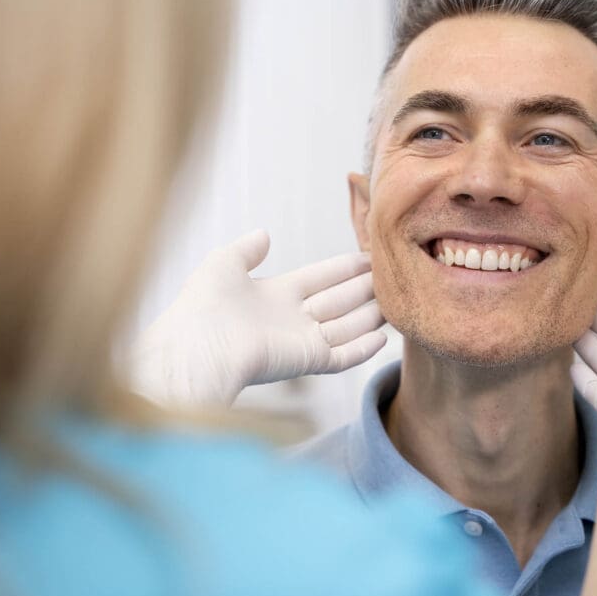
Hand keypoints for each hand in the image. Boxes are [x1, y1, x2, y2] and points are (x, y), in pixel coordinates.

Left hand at [127, 230, 386, 407]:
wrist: (198, 347)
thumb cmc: (203, 306)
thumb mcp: (224, 263)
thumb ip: (247, 249)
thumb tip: (264, 234)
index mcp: (273, 294)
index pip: (319, 277)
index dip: (343, 267)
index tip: (369, 255)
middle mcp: (291, 317)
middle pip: (338, 300)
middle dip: (365, 287)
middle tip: (393, 272)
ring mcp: (301, 341)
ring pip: (346, 326)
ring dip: (372, 314)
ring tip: (398, 300)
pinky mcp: (307, 361)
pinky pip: (343, 356)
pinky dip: (363, 348)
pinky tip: (383, 336)